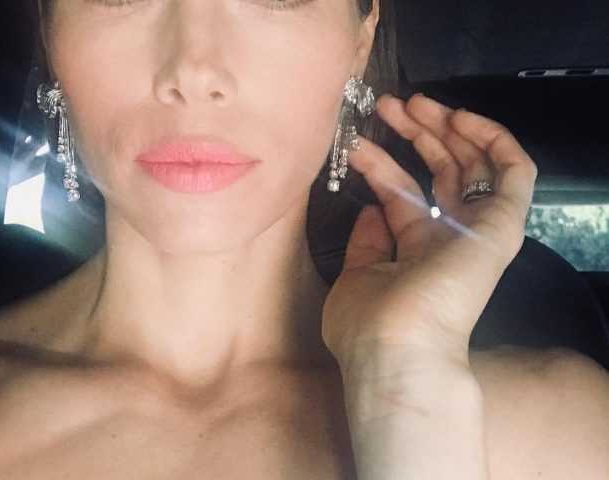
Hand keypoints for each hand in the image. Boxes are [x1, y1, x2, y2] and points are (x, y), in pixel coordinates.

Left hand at [321, 93, 537, 369]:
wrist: (396, 352)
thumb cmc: (368, 324)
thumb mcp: (355, 276)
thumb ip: (367, 241)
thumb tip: (372, 207)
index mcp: (417, 251)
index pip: (405, 195)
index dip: (382, 163)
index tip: (356, 141)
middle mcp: (451, 238)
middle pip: (442, 173)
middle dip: (416, 135)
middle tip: (389, 105)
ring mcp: (479, 232)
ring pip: (476, 166)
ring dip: (448, 128)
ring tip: (414, 101)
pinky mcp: (502, 227)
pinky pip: (514, 174)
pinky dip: (494, 140)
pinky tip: (461, 117)